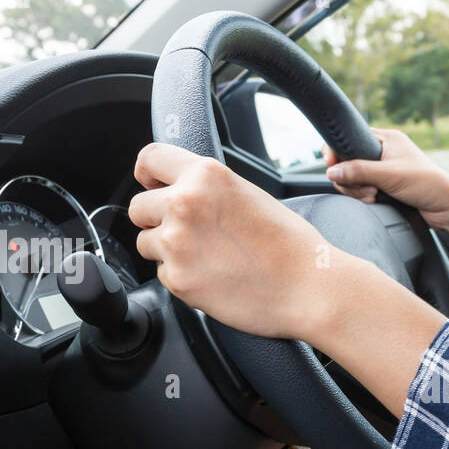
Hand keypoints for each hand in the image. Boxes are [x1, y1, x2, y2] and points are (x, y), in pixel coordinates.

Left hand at [130, 142, 363, 339]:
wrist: (309, 289)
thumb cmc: (291, 246)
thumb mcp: (249, 194)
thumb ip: (208, 188)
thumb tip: (178, 190)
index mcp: (205, 176)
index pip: (149, 159)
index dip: (147, 175)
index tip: (151, 185)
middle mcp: (184, 203)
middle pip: (138, 207)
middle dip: (156, 220)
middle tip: (189, 233)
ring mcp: (177, 243)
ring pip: (146, 243)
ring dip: (167, 250)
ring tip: (208, 257)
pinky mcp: (177, 279)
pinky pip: (162, 274)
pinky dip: (182, 277)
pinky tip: (214, 277)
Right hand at [325, 128, 448, 228]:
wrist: (447, 208)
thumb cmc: (427, 184)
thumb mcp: (389, 175)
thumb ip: (358, 172)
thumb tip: (331, 171)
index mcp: (387, 139)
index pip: (350, 138)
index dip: (337, 152)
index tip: (331, 166)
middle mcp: (384, 152)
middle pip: (348, 162)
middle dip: (351, 179)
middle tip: (367, 189)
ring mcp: (383, 170)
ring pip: (353, 178)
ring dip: (357, 190)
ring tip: (373, 196)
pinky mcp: (385, 187)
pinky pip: (362, 189)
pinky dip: (363, 196)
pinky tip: (374, 201)